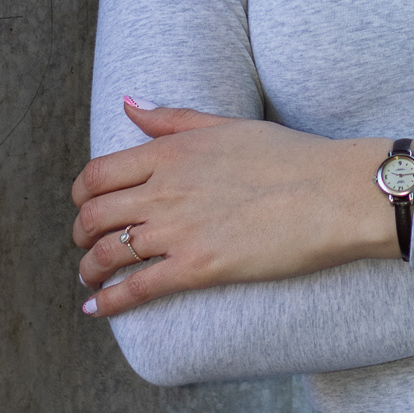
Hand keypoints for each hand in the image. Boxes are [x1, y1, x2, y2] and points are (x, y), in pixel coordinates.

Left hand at [72, 100, 399, 317]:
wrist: (333, 194)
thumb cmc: (290, 156)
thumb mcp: (227, 125)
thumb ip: (173, 118)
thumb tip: (129, 103)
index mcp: (171, 152)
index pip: (98, 174)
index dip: (82, 196)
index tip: (87, 207)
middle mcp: (164, 189)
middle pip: (93, 215)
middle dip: (80, 234)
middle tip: (86, 245)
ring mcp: (178, 230)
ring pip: (106, 252)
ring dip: (88, 268)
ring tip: (90, 278)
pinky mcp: (197, 268)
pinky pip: (135, 288)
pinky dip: (107, 301)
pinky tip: (95, 309)